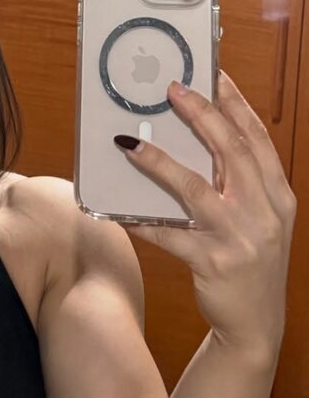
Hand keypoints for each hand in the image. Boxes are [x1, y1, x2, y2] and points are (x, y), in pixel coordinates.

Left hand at [115, 70, 295, 361]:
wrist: (256, 324)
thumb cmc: (249, 259)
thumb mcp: (258, 218)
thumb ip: (238, 183)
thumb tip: (193, 138)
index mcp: (278, 195)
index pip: (256, 138)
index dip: (235, 103)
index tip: (213, 73)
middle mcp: (265, 212)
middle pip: (231, 152)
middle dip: (201, 115)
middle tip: (172, 89)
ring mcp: (242, 238)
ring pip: (196, 190)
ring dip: (160, 163)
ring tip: (131, 143)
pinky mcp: (214, 263)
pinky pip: (171, 236)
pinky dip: (144, 222)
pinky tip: (119, 211)